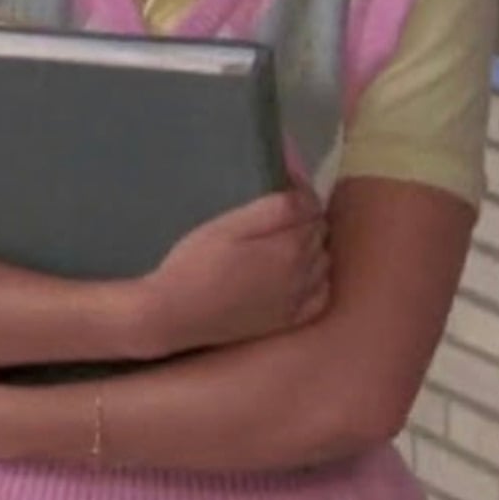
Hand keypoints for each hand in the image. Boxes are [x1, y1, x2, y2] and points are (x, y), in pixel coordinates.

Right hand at [135, 187, 329, 355]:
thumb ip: (272, 208)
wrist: (174, 316)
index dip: (300, 189)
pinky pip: (321, 294)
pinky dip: (317, 279)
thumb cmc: (194, 264)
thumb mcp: (227, 226)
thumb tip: (302, 187)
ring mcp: (299, 300)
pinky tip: (297, 274)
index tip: (283, 178)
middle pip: (319, 233)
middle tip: (276, 208)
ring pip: (324, 262)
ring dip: (312, 245)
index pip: (311, 207)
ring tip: (283, 238)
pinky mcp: (290, 320)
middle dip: (305, 216)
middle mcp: (304, 273)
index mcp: (290, 246)